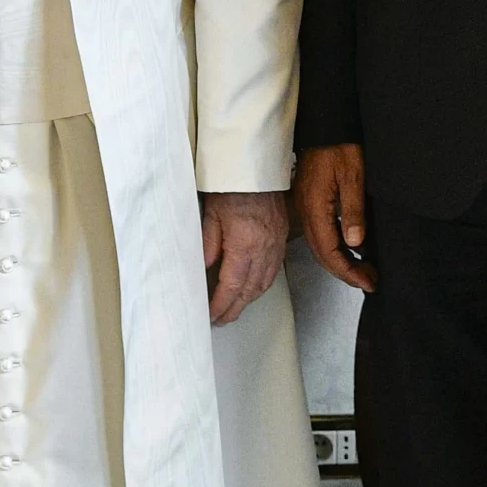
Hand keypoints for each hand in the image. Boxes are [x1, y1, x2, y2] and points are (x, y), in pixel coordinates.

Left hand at [199, 191, 288, 325]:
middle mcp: (264, 248)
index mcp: (244, 244)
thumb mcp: (210, 214)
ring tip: (234, 307)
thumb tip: (205, 268)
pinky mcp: (281, 237)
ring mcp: (275, 243)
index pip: (232, 286)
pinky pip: (273, 269)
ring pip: (264, 282)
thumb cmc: (231, 186)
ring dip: (249, 299)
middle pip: (250, 290)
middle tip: (221, 319)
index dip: (221, 305)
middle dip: (235, 308)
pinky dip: (261, 284)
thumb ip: (208, 244)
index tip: (212, 316)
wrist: (255, 167)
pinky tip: (252, 287)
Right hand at [293, 143, 374, 292]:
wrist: (326, 124)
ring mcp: (306, 207)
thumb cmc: (339, 144)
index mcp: (315, 208)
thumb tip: (354, 242)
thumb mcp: (354, 176)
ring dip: (341, 261)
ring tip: (364, 270)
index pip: (329, 251)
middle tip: (369, 281)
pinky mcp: (310, 202)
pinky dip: (336, 247)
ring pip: (321, 245)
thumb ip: (353, 211)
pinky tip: (352, 248)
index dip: (348, 271)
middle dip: (346, 272)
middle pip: (322, 253)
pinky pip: (321, 232)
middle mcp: (306, 211)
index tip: (367, 282)